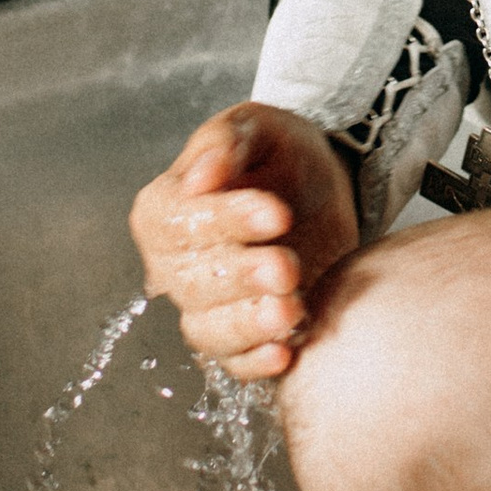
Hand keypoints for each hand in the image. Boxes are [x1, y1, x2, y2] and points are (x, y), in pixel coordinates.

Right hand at [130, 102, 358, 379]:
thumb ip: (225, 143)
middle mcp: (174, 265)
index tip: (276, 213)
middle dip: (240, 277)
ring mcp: (206, 305)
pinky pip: (233, 363)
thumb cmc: (279, 154)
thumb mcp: (256, 127)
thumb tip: (200, 177)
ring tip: (291, 311)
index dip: (223, 222)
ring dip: (247, 325)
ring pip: (206, 329)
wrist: (325, 189)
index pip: (175, 224)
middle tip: (287, 266)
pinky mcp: (243, 335)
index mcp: (165, 210)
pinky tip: (285, 352)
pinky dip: (254, 363)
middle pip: (190, 282)